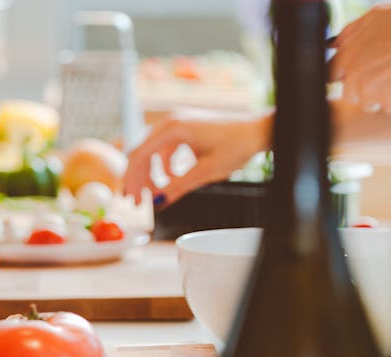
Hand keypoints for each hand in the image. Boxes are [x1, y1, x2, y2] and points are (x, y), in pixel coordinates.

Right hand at [123, 113, 270, 207]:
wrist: (258, 130)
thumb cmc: (237, 146)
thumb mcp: (207, 172)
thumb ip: (179, 186)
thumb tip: (158, 202)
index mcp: (174, 127)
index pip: (139, 155)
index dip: (132, 180)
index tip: (132, 200)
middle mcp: (171, 120)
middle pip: (141, 152)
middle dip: (138, 179)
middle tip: (137, 202)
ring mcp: (177, 122)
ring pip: (151, 151)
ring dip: (149, 173)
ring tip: (153, 193)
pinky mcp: (184, 128)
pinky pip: (163, 148)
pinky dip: (162, 165)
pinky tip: (170, 178)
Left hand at [330, 0, 390, 114]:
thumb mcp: (373, 16)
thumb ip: (350, 34)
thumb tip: (333, 45)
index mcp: (346, 56)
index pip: (331, 76)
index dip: (346, 75)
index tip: (359, 72)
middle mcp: (353, 76)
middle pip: (350, 94)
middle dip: (364, 87)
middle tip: (385, 72)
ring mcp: (370, 91)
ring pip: (368, 104)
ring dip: (381, 95)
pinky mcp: (390, 101)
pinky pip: (389, 107)